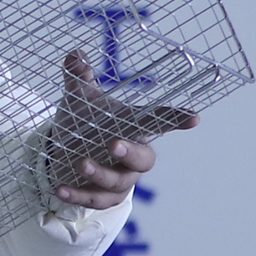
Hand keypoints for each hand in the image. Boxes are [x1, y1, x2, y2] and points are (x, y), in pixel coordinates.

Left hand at [50, 50, 195, 213]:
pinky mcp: (103, 197)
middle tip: (113, 145)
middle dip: (131, 153)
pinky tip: (61, 189)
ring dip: (100, 174)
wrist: (65, 153)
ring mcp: (120, 179)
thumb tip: (76, 55)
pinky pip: (95, 200)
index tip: (194, 118)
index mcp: (133, 127)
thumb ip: (79, 76)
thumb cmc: (83, 122)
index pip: (160, 120)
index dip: (177, 120)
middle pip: (144, 159)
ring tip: (81, 163)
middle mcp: (133, 155)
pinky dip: (79, 196)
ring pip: (119, 183)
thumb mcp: (79, 97)